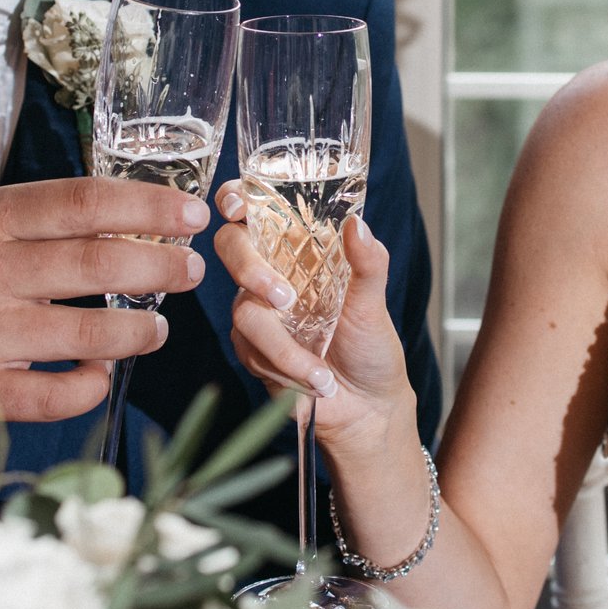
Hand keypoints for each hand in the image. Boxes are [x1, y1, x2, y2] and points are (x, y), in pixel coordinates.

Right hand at [0, 177, 209, 431]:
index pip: (84, 203)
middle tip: (191, 271)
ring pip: (89, 336)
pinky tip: (100, 376)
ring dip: (139, 333)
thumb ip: (41, 221)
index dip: (147, 208)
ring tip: (158, 329)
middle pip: (97, 265)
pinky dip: (90, 387)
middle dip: (160, 268)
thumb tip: (132, 220)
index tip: (190, 214)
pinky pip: (57, 396)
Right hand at [214, 184, 414, 459]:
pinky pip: (251, 349)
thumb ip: (368, 263)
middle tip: (285, 298)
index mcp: (301, 250)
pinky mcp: (251, 348)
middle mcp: (273, 273)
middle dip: (251, 269)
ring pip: (245, 310)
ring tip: (323, 373)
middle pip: (232, 247)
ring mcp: (258, 311)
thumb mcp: (375, 303)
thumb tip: (357, 224)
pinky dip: (286, 367)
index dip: (237, 199)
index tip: (238, 205)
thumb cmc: (372, 349)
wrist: (367, 409)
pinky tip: (315, 381)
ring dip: (284, 346)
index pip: (258, 210)